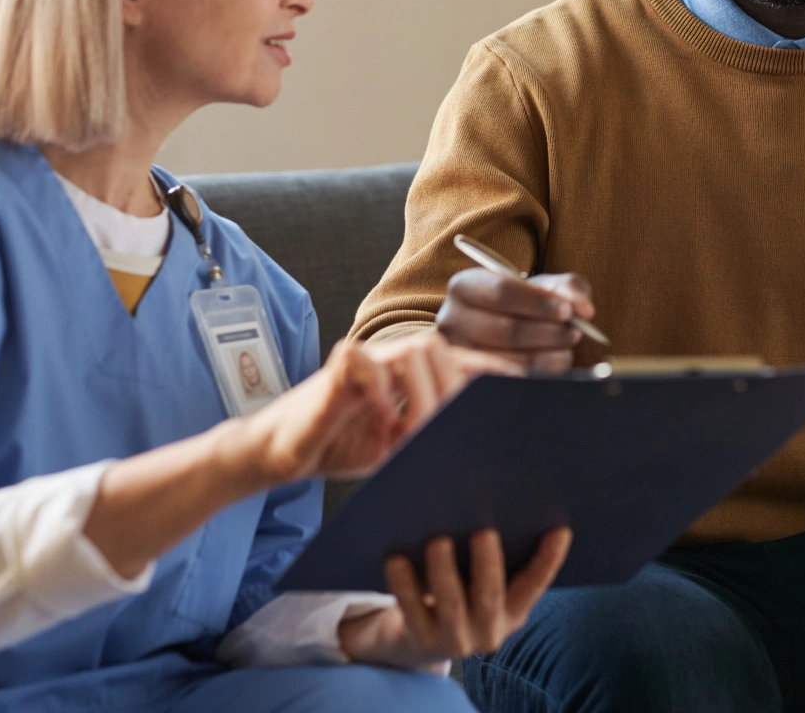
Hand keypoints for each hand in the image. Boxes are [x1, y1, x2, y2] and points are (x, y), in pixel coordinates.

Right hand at [240, 333, 519, 485]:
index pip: (461, 362)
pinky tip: (384, 419)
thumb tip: (480, 450)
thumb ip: (432, 437)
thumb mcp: (398, 447)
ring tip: (420, 434)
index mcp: (412, 374)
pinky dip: (380, 388)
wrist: (281, 453)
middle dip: (456, 389)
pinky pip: (364, 361)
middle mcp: (393, 358)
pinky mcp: (333, 369)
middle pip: (442, 350)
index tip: (524, 388)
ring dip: (424, 394)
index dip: (493, 370)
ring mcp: (365, 359)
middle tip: (457, 430)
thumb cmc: (342, 446)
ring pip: (413, 351)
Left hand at [338, 527, 571, 669]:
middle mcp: (488, 630)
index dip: (548, 560)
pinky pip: (411, 609)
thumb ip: (497, 551)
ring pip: (450, 604)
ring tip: (437, 542)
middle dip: (488, 565)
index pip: (534, 585)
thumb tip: (495, 497)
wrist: (419, 641)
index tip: (560, 531)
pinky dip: (404, 584)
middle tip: (484, 533)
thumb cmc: (462, 591)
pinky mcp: (420, 639)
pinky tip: (396, 558)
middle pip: (490, 595)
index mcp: (512, 611)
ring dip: (444, 573)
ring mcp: (454, 638)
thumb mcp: (484, 580)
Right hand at [436, 267, 595, 371]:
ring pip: (512, 360)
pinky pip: (512, 383)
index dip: (539, 303)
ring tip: (566, 346)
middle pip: (507, 330)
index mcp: (464, 286)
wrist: (499, 330)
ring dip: (549, 354)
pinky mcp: (469, 382)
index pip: (502, 292)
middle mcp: (451, 319)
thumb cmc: (522, 305)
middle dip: (549, 332)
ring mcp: (457, 355)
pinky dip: (541, 373)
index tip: (568, 311)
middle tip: (575, 332)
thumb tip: (583, 308)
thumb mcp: (542, 287)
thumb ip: (567, 288)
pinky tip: (553, 361)